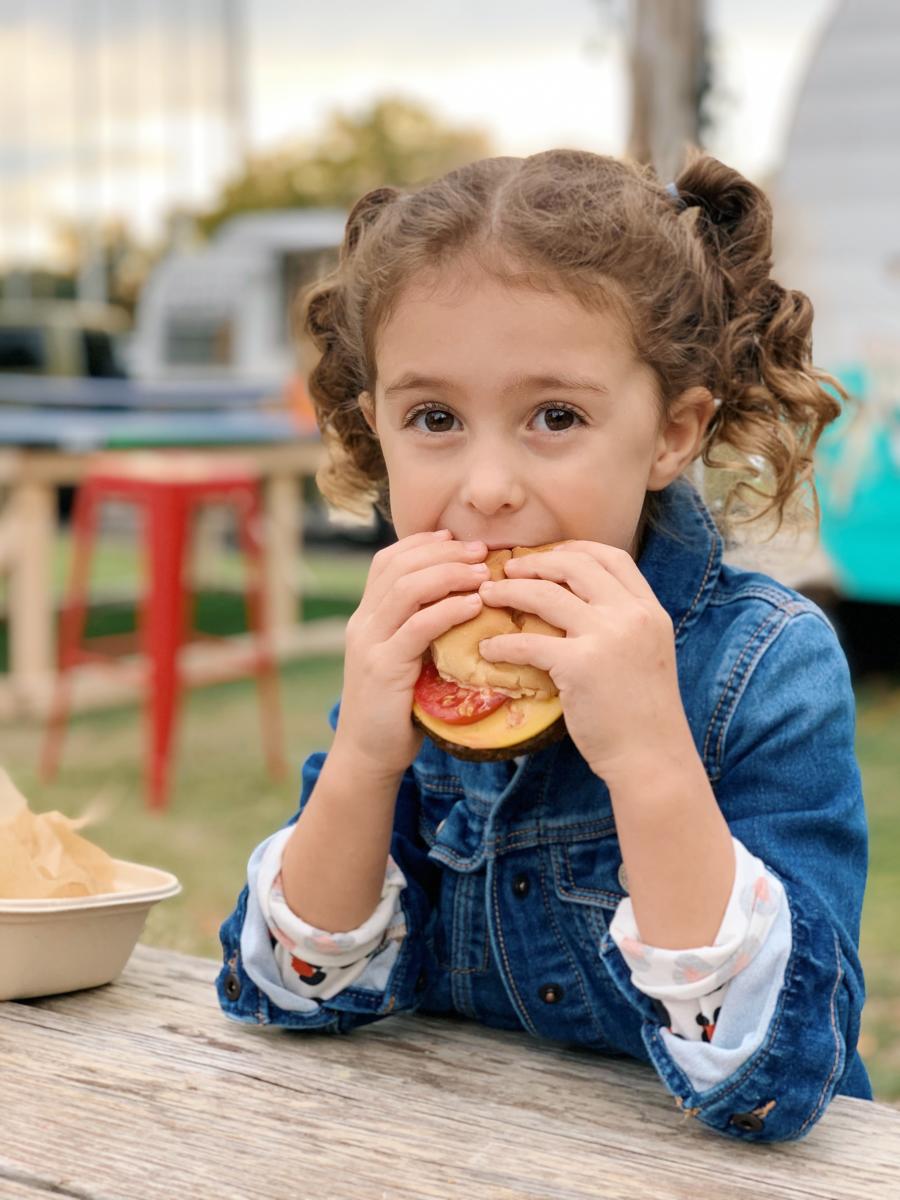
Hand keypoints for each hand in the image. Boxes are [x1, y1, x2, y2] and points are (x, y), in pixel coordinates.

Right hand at [334, 530, 488, 777]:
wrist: (368, 755)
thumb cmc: (398, 710)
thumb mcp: (407, 660)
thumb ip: (423, 632)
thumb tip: (468, 604)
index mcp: (366, 617)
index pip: (387, 561)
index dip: (422, 543)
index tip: (457, 539)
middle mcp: (363, 624)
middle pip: (399, 567)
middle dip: (443, 552)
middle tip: (480, 551)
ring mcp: (369, 644)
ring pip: (406, 589)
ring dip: (448, 574)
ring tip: (482, 573)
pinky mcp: (382, 668)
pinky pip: (417, 627)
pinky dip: (448, 610)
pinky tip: (474, 605)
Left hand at [477, 542, 691, 779]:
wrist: (652, 757)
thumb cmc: (645, 713)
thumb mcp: (647, 652)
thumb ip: (623, 624)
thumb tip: (580, 605)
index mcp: (649, 609)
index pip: (611, 557)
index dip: (574, 549)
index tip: (547, 555)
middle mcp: (631, 615)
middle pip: (575, 565)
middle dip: (535, 563)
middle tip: (507, 570)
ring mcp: (606, 637)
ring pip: (545, 594)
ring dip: (508, 591)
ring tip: (486, 596)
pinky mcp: (579, 665)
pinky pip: (528, 642)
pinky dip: (502, 643)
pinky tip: (488, 649)